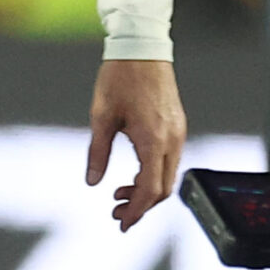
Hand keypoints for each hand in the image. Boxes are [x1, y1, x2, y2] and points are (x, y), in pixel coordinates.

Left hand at [88, 58, 185, 231]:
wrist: (142, 46)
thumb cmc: (119, 77)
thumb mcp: (101, 116)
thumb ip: (98, 152)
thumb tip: (92, 182)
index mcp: (153, 140)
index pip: (149, 190)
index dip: (136, 211)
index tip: (122, 223)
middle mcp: (171, 140)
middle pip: (163, 189)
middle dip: (141, 206)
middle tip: (116, 212)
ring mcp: (177, 132)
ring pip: (168, 176)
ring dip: (146, 190)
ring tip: (119, 194)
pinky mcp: (177, 125)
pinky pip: (169, 160)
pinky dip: (153, 174)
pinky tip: (133, 173)